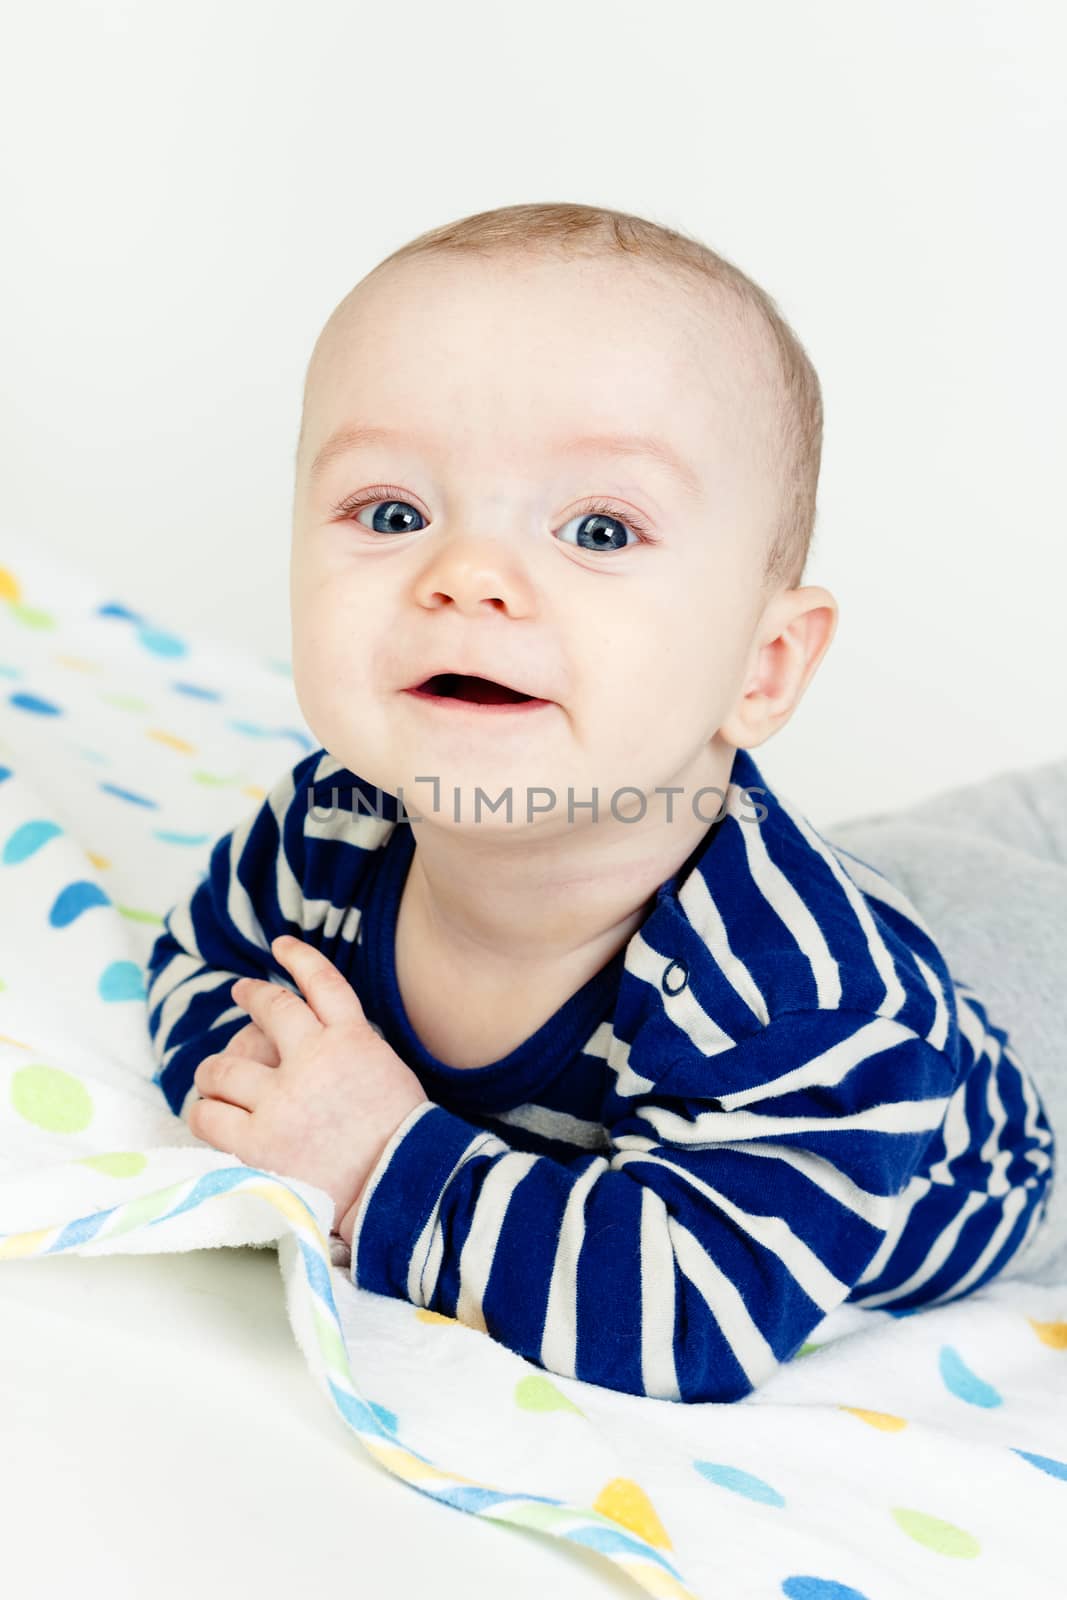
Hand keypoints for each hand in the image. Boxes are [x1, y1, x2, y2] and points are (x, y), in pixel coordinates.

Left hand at [189, 935, 428, 1239]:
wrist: (400, 1188)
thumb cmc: (402, 1140)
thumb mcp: (388, 1074)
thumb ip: (354, 1050)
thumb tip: (322, 1038)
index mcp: (352, 1040)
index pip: (322, 983)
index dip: (299, 958)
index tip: (281, 945)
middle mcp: (312, 1059)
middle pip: (269, 1010)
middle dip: (251, 997)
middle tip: (242, 994)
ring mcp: (281, 1100)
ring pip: (223, 1067)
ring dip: (214, 1069)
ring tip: (211, 1075)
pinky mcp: (257, 1142)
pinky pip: (209, 1116)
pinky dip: (205, 1113)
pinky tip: (208, 1113)